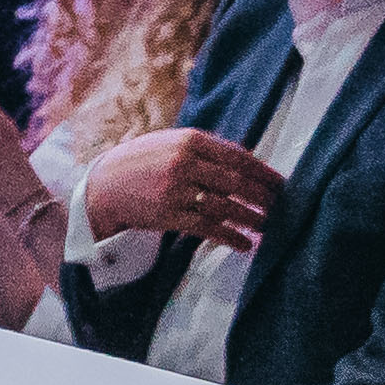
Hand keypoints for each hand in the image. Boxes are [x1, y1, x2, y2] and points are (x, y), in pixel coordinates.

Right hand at [81, 124, 284, 251]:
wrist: (103, 185)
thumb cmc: (142, 162)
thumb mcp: (169, 143)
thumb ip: (205, 149)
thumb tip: (249, 161)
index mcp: (187, 140)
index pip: (237, 157)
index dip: (263, 173)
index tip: (280, 184)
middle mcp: (182, 163)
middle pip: (236, 182)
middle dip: (262, 197)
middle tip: (279, 207)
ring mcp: (175, 190)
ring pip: (226, 207)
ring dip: (251, 219)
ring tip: (266, 226)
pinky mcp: (169, 215)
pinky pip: (209, 228)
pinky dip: (231, 238)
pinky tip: (244, 244)